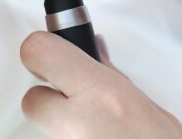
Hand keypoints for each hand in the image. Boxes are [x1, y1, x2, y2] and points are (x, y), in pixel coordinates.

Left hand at [20, 32, 181, 138]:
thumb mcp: (150, 107)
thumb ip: (116, 79)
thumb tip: (94, 54)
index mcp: (102, 95)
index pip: (38, 52)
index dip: (43, 51)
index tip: (54, 53)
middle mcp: (79, 123)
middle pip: (31, 99)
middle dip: (49, 97)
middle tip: (76, 99)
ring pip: (44, 127)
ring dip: (63, 125)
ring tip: (97, 129)